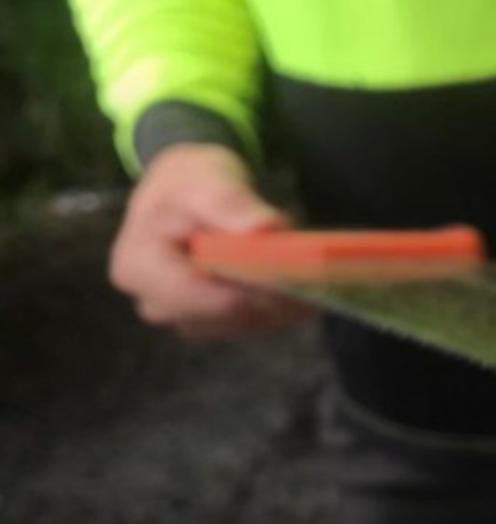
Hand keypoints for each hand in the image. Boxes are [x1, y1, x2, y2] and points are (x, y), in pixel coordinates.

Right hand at [110, 144, 313, 339]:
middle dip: (271, 295)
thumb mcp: (206, 177)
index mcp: (139, 268)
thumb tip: (265, 228)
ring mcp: (182, 318)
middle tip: (309, 269)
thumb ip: (230, 202)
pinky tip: (299, 286)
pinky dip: (280, 309)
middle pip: (227, 317)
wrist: (187, 193)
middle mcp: (155, 303)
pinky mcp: (210, 324)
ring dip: (281, 305)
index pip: (203, 300)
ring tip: (305, 272)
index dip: (253, 290)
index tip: (292, 270)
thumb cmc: (189, 182)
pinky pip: (252, 326)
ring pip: (245, 325)